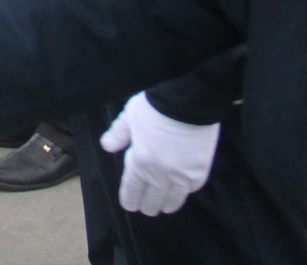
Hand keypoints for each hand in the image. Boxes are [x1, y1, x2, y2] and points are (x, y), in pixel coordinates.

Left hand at [99, 93, 220, 215]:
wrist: (188, 100)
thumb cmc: (155, 106)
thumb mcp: (130, 116)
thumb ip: (118, 133)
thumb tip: (107, 146)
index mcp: (140, 162)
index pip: (132, 191)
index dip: (130, 200)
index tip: (130, 205)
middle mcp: (160, 175)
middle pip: (152, 202)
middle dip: (147, 205)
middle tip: (147, 207)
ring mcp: (182, 175)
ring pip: (173, 201)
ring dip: (166, 204)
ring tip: (164, 206)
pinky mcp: (200, 171)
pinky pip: (191, 189)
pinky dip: (184, 191)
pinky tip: (181, 190)